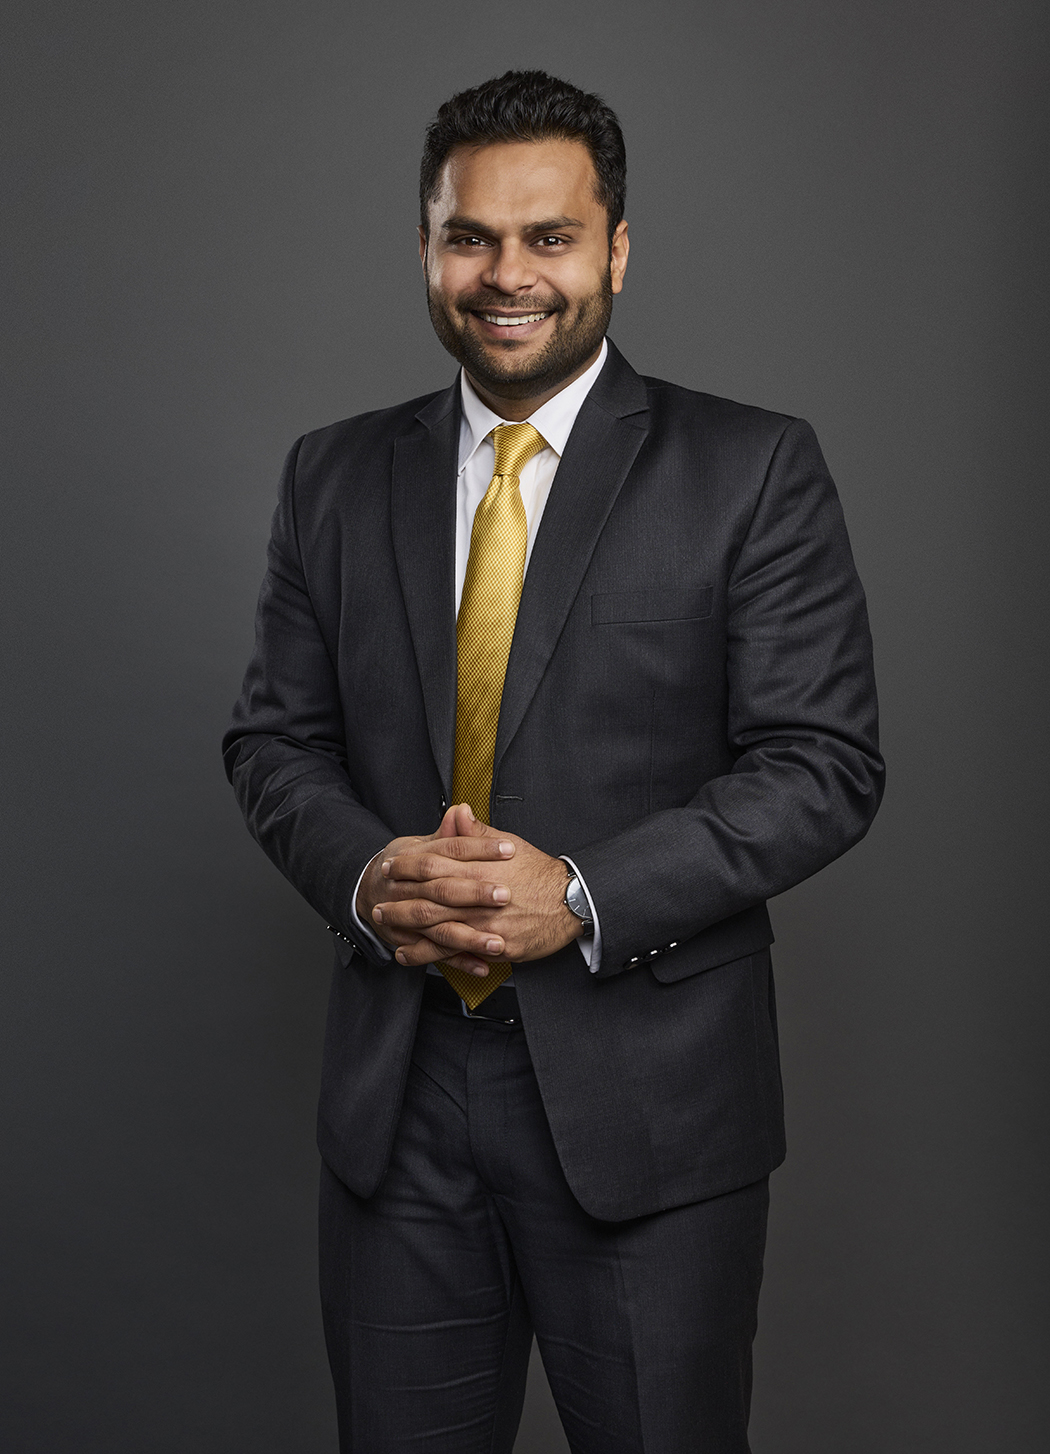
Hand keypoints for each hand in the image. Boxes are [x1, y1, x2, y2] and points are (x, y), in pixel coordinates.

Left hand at [374, 804, 582, 970]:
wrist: (572, 902)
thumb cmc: (540, 873)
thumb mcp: (509, 844)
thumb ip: (477, 833)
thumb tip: (458, 810)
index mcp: (480, 868)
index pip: (435, 865)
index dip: (409, 866)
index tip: (390, 866)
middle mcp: (480, 897)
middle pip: (430, 899)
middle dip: (401, 901)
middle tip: (378, 902)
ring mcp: (486, 925)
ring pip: (437, 928)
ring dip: (407, 928)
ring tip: (386, 928)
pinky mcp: (494, 948)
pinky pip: (456, 953)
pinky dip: (429, 955)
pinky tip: (409, 954)